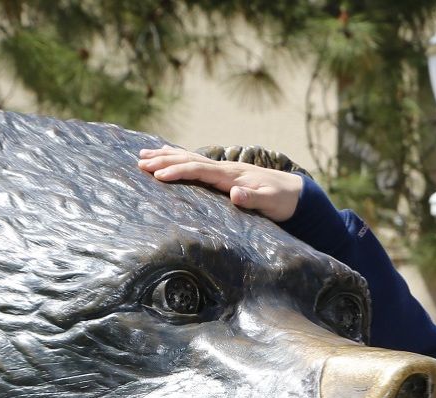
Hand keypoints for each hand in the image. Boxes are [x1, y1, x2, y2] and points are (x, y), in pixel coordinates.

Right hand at [137, 146, 302, 221]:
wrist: (295, 192)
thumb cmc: (283, 201)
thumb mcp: (272, 203)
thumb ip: (254, 199)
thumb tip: (235, 194)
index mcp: (231, 175)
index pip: (199, 170)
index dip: (179, 171)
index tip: (159, 176)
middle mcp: (225, 168)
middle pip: (189, 159)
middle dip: (164, 161)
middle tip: (139, 163)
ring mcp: (223, 168)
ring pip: (189, 158)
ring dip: (166, 156)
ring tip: (142, 156)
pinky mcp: (224, 173)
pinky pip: (196, 162)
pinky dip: (178, 158)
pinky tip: (166, 156)